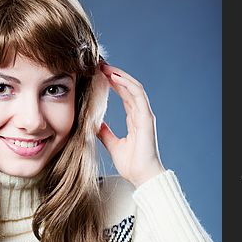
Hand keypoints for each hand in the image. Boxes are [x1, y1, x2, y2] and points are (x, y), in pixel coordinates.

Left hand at [96, 63, 164, 187]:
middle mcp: (140, 114)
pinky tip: (115, 77)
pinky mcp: (147, 118)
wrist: (142, 177)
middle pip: (128, 88)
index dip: (113, 83)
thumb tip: (94, 124)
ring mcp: (145, 115)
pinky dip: (127, 84)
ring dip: (120, 75)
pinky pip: (138, 95)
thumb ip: (105, 133)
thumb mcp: (112, 145)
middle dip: (115, 75)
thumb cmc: (131, 164)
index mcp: (134, 119)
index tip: (99, 74)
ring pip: (134, 87)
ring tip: (106, 67)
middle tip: (100, 64)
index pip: (124, 95)